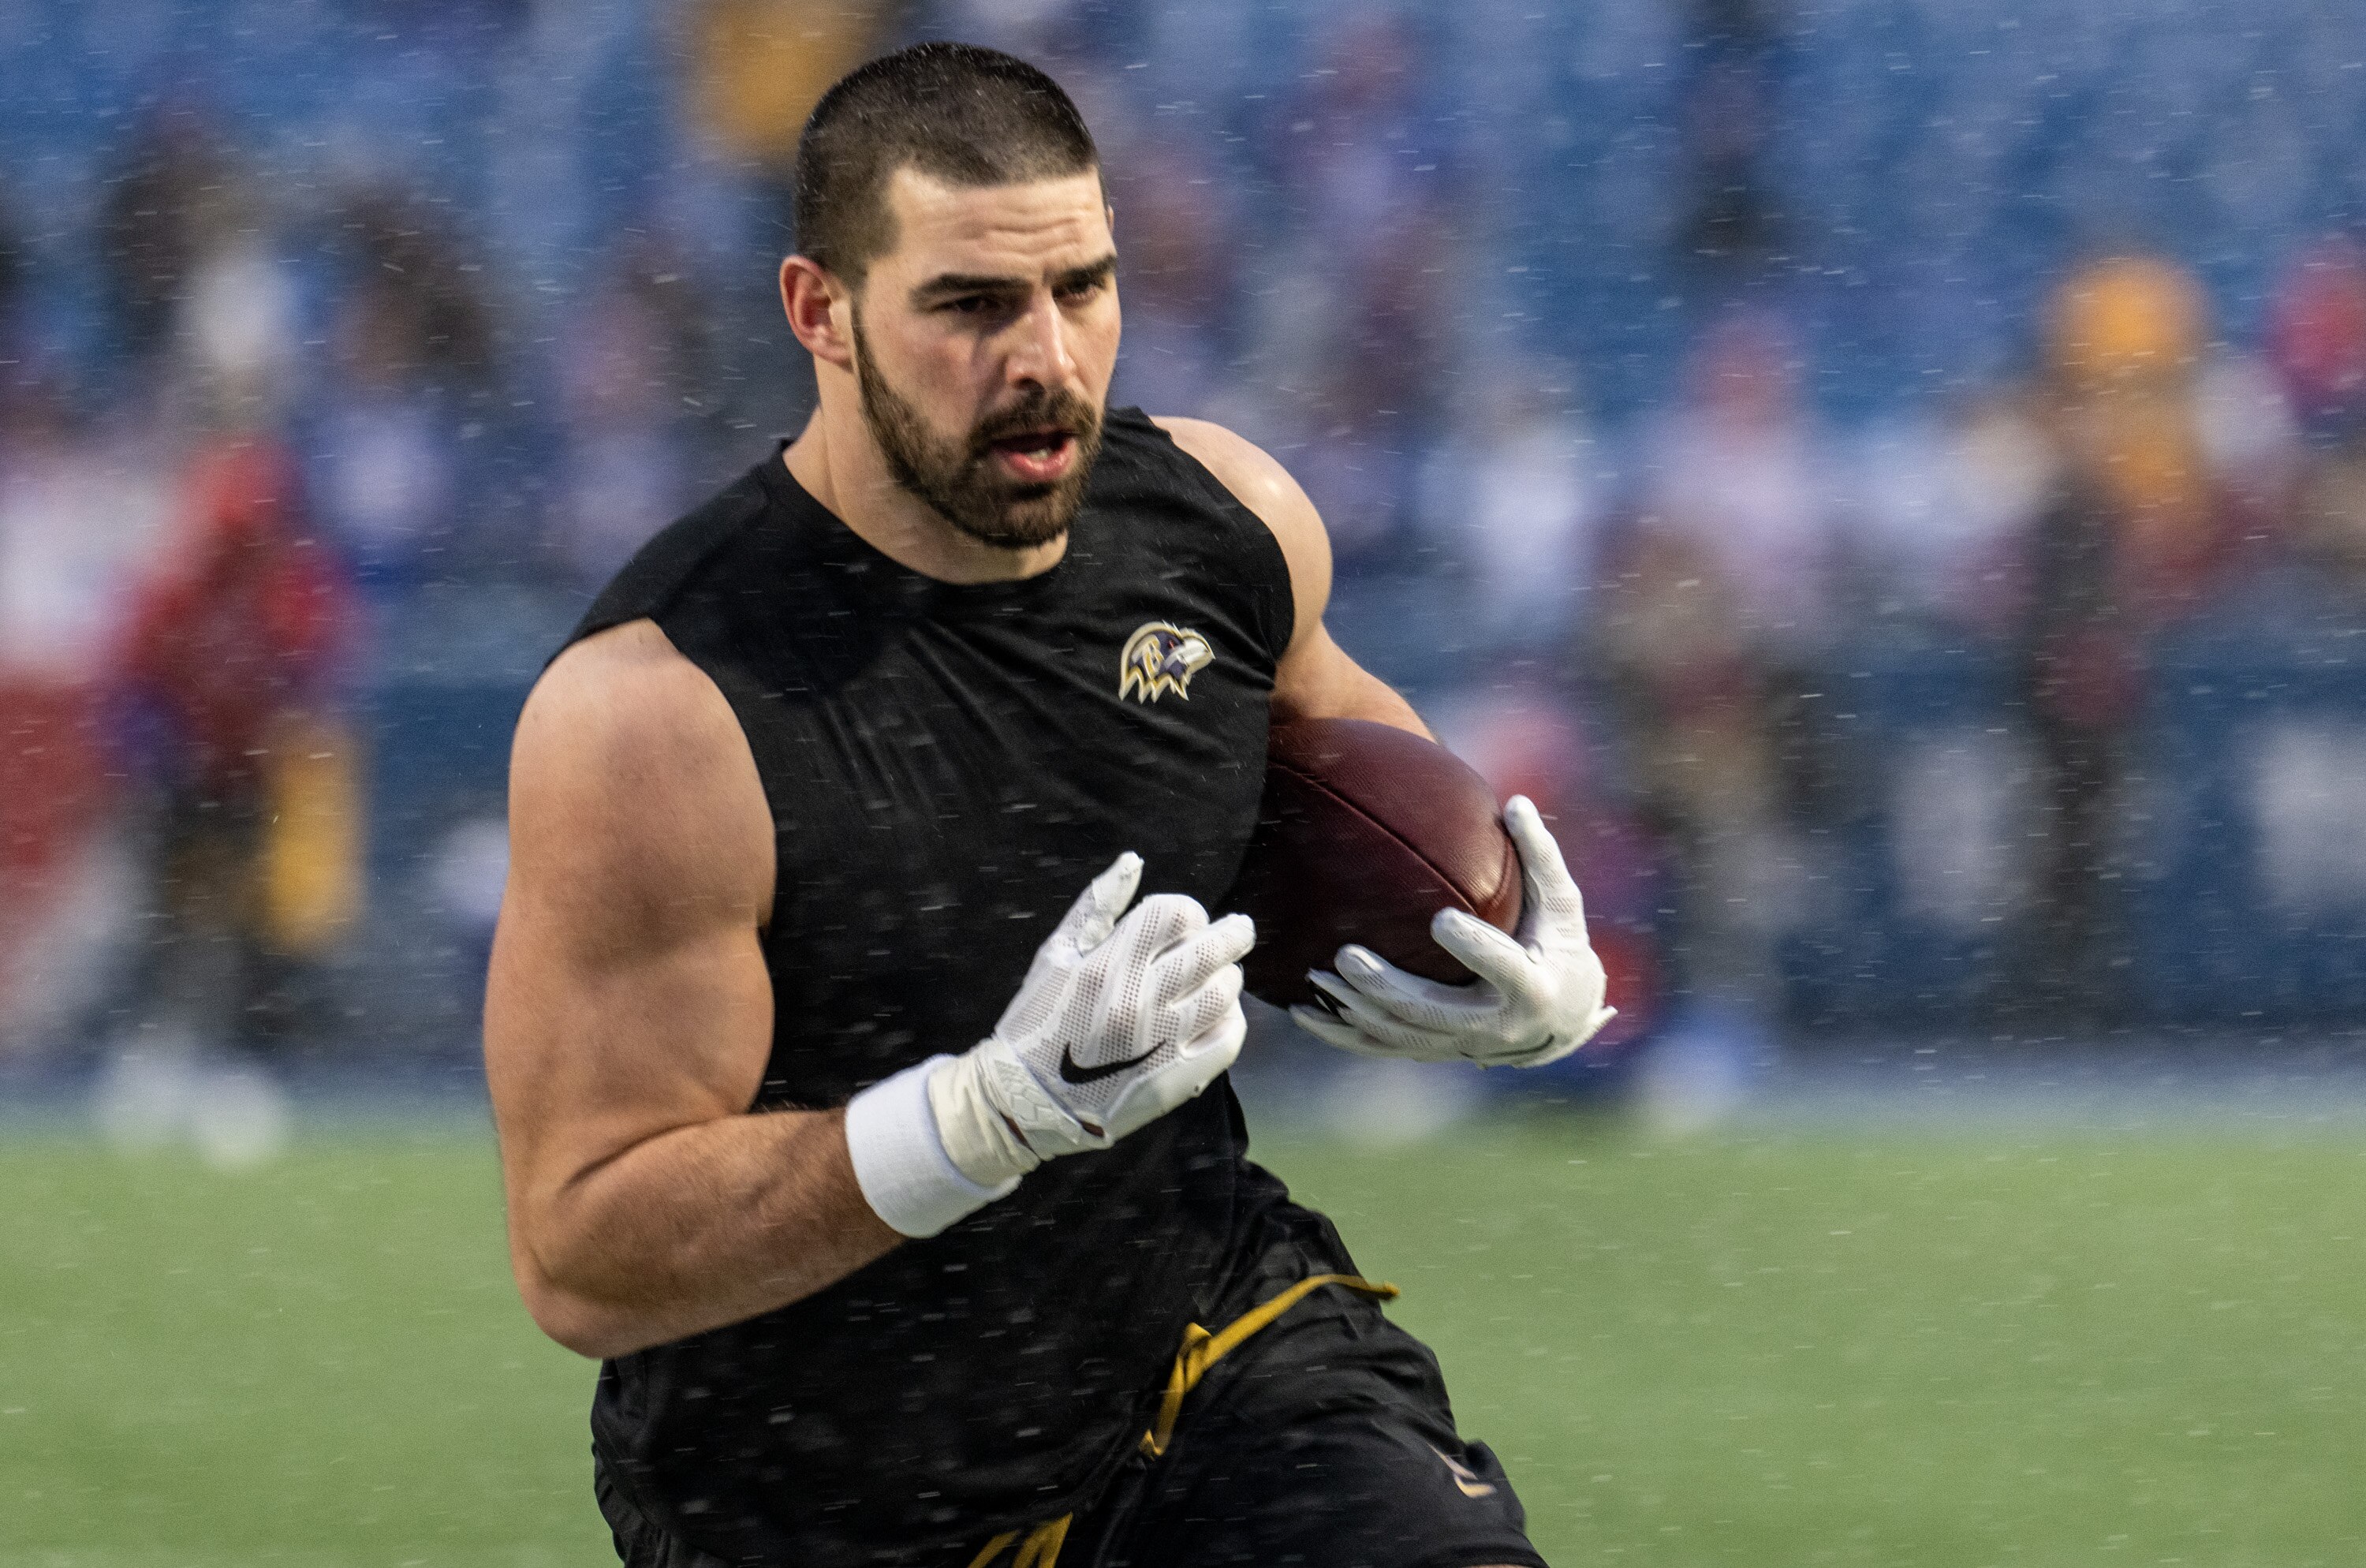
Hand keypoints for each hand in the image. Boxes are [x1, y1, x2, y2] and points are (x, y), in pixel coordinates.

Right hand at [929, 853, 1254, 1185]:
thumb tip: (1132, 861)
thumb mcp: (1056, 954)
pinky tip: (1219, 1015)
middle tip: (1238, 932)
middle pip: (1211, 949)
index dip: (1189, 912)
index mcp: (1107, 965)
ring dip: (1228, 977)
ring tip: (1221, 976)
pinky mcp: (1177, 1079)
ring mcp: (1161, 1042)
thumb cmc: (1039, 1020)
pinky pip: (1228, 1039)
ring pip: (1224, 992)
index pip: (1176, 914)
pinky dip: (1230, 1020)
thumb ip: (1096, 905)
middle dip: (1232, 934)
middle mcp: (1137, 1001)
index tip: (1187, 922)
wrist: (1027, 1101)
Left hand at [1289, 796, 1614, 1067]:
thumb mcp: (1562, 903)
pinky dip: (1341, 1034)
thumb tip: (1515, 801)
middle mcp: (1495, 1025)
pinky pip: (1382, 1047)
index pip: (1502, 967)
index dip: (1474, 948)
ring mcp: (1462, 1044)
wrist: (1564, 1016)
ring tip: (1317, 975)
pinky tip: (1302, 1012)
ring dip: (1355, 1008)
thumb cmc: (1560, 944)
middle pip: (1433, 1012)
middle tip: (1346, 955)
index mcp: (1532, 986)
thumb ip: (1539, 855)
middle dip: (1387, 987)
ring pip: (1401, 1034)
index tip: (1440, 919)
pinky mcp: (1437, 1049)